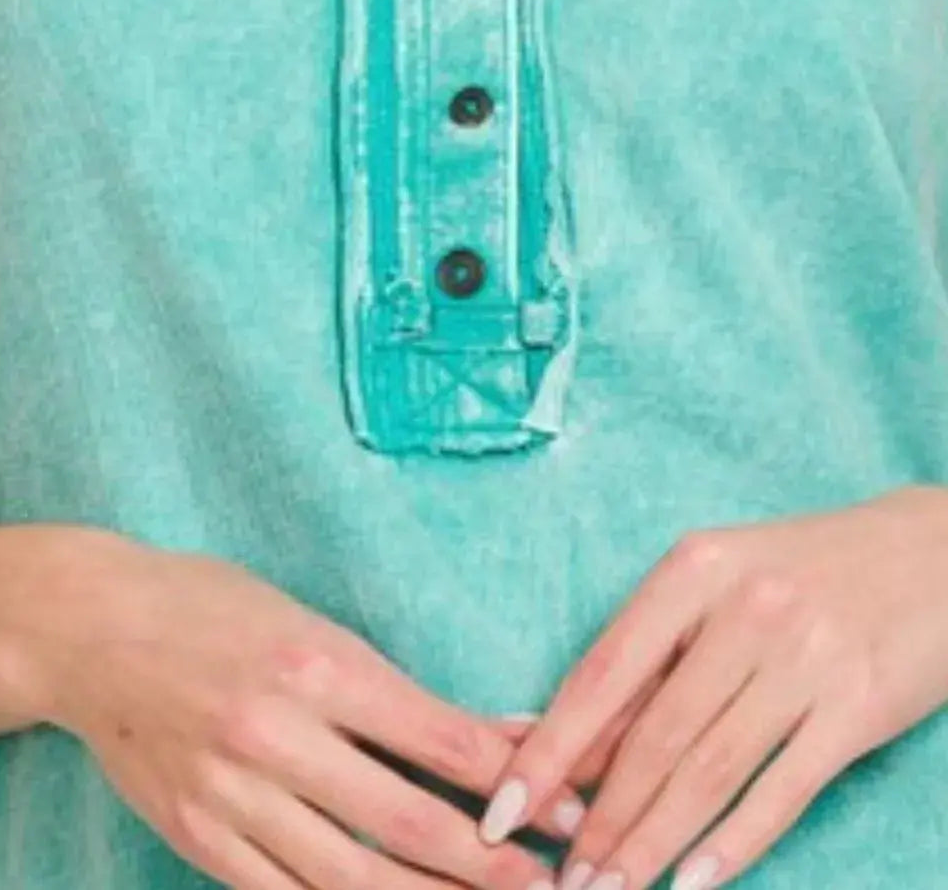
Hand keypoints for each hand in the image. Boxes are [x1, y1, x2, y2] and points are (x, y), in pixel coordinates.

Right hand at [0, 528, 585, 889]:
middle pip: (406, 822)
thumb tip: (486, 729)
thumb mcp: (308, 621)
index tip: (571, 807)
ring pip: (352, 878)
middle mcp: (280, 736)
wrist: (89, 631)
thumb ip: (390, 687)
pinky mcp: (201, 840)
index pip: (438, 736)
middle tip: (556, 884)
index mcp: (317, 664)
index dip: (513, 781)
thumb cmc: (209, 606)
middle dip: (491, 864)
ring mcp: (234, 799)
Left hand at [474, 484, 947, 889]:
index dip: (548, 750)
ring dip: (651, 843)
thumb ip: (653, 654)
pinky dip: (734, 842)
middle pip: (653, 736)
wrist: (929, 552)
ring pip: (709, 771)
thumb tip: (561, 732)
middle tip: (559, 877)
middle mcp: (745, 610)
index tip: (502, 809)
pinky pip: (784, 789)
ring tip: (609, 889)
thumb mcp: (720, 581)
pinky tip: (693, 881)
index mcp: (694, 569)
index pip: (603, 674)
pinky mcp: (858, 707)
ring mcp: (805, 659)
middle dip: (598, 819)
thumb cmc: (803, 569)